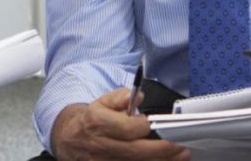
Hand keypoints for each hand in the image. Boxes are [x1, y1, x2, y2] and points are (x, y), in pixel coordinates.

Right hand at [47, 88, 189, 160]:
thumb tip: (137, 97)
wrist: (69, 139)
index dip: (144, 126)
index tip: (153, 123)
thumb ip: (120, 97)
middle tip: (181, 147)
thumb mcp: (101, 102)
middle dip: (162, 150)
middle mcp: (101, 144)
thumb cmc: (90, 121)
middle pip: (136, 151)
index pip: (127, 128)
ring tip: (180, 156)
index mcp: (98, 122)